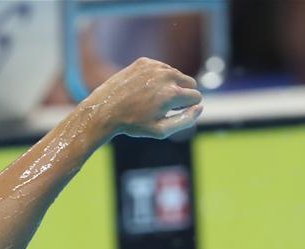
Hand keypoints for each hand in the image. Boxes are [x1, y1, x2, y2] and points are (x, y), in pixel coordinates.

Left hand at [83, 57, 202, 139]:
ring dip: (170, 85)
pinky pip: (161, 68)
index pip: (196, 97)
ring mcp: (155, 66)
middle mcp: (166, 76)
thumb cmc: (133, 124)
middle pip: (190, 82)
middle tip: (163, 107)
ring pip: (176, 74)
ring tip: (151, 99)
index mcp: (172, 93)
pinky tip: (143, 89)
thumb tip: (200, 107)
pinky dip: (157, 78)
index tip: (173, 113)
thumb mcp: (161, 130)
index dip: (187, 107)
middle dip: (182, 94)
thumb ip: (186, 120)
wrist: (104, 110)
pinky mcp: (144, 62)